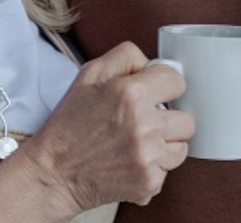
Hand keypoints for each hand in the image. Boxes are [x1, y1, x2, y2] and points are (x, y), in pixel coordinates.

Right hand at [14, 41, 193, 215]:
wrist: (54, 172)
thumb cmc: (71, 122)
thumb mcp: (89, 74)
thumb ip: (126, 56)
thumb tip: (153, 63)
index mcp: (131, 94)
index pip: (177, 81)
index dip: (164, 85)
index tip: (153, 92)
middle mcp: (144, 126)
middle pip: (186, 118)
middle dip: (168, 118)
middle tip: (144, 120)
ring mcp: (148, 158)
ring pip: (182, 146)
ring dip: (165, 144)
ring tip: (138, 142)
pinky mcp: (149, 183)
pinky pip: (168, 170)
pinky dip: (154, 167)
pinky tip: (131, 161)